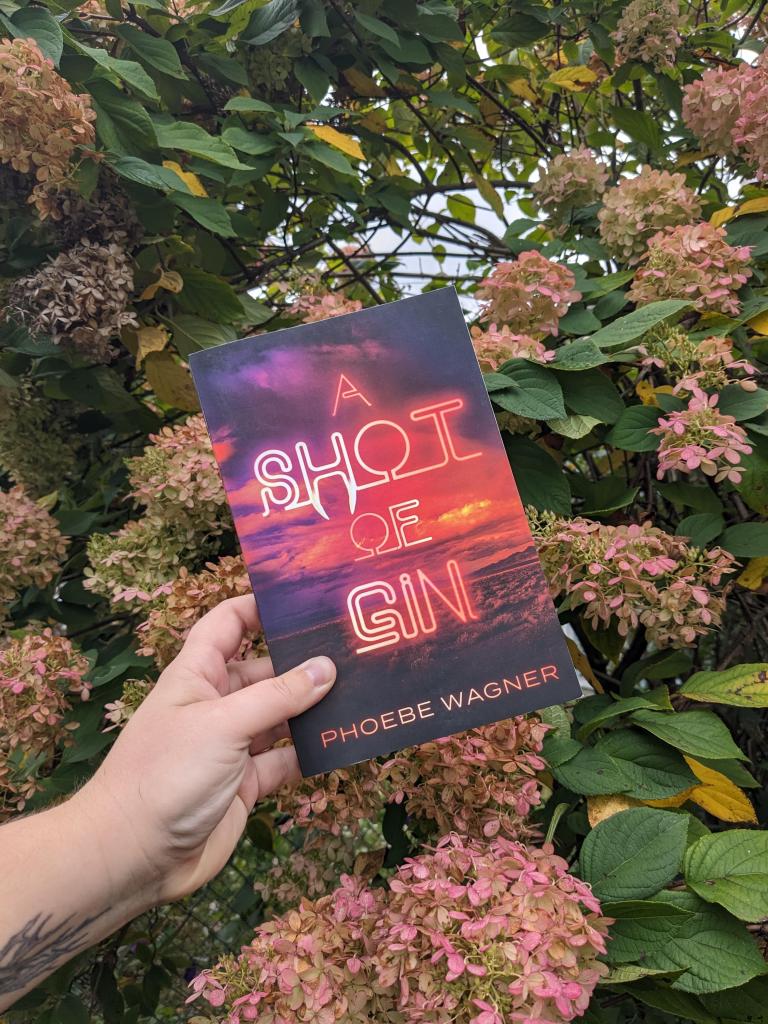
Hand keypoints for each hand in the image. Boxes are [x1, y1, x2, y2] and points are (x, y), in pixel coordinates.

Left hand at [74, 596, 335, 905]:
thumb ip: (278, 697)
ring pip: (280, 715)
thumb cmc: (167, 775)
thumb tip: (326, 668)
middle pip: (265, 670)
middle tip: (353, 650)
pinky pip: (285, 758)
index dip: (259, 606)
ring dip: (313, 708)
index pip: (228, 624)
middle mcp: (215, 703)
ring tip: (360, 692)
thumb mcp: (223, 724)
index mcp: (197, 675)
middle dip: (302, 661)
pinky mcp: (245, 783)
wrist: (134, 857)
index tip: (304, 600)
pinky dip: (311, 752)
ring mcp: (231, 744)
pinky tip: (344, 741)